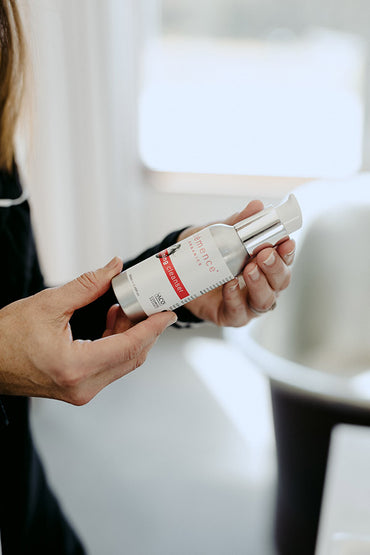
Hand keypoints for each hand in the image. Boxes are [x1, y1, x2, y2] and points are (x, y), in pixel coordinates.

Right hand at [0, 258, 176, 404]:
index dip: (153, 328)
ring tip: (123, 307)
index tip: (168, 313)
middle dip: (145, 329)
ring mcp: (81, 391)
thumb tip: (114, 268)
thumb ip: (87, 285)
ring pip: (122, 362)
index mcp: (76, 367)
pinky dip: (116, 343)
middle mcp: (83, 386)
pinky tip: (111, 320)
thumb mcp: (48, 304)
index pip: (129, 346)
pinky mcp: (79, 388)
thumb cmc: (7, 337)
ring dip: (130, 335)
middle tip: (150, 304)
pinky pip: (109, 366)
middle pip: (131, 357)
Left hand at [178, 200, 295, 326]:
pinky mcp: (230, 316)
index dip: (288, 252)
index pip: (284, 261)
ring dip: (259, 284)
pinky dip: (235, 298)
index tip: (285, 241)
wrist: (179, 272)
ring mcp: (247, 304)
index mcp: (265, 266)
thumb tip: (256, 206)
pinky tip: (231, 285)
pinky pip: (238, 312)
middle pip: (280, 283)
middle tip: (264, 254)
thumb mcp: (222, 234)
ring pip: (264, 301)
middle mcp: (262, 287)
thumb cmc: (208, 254)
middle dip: (274, 268)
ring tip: (249, 269)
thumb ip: (239, 222)